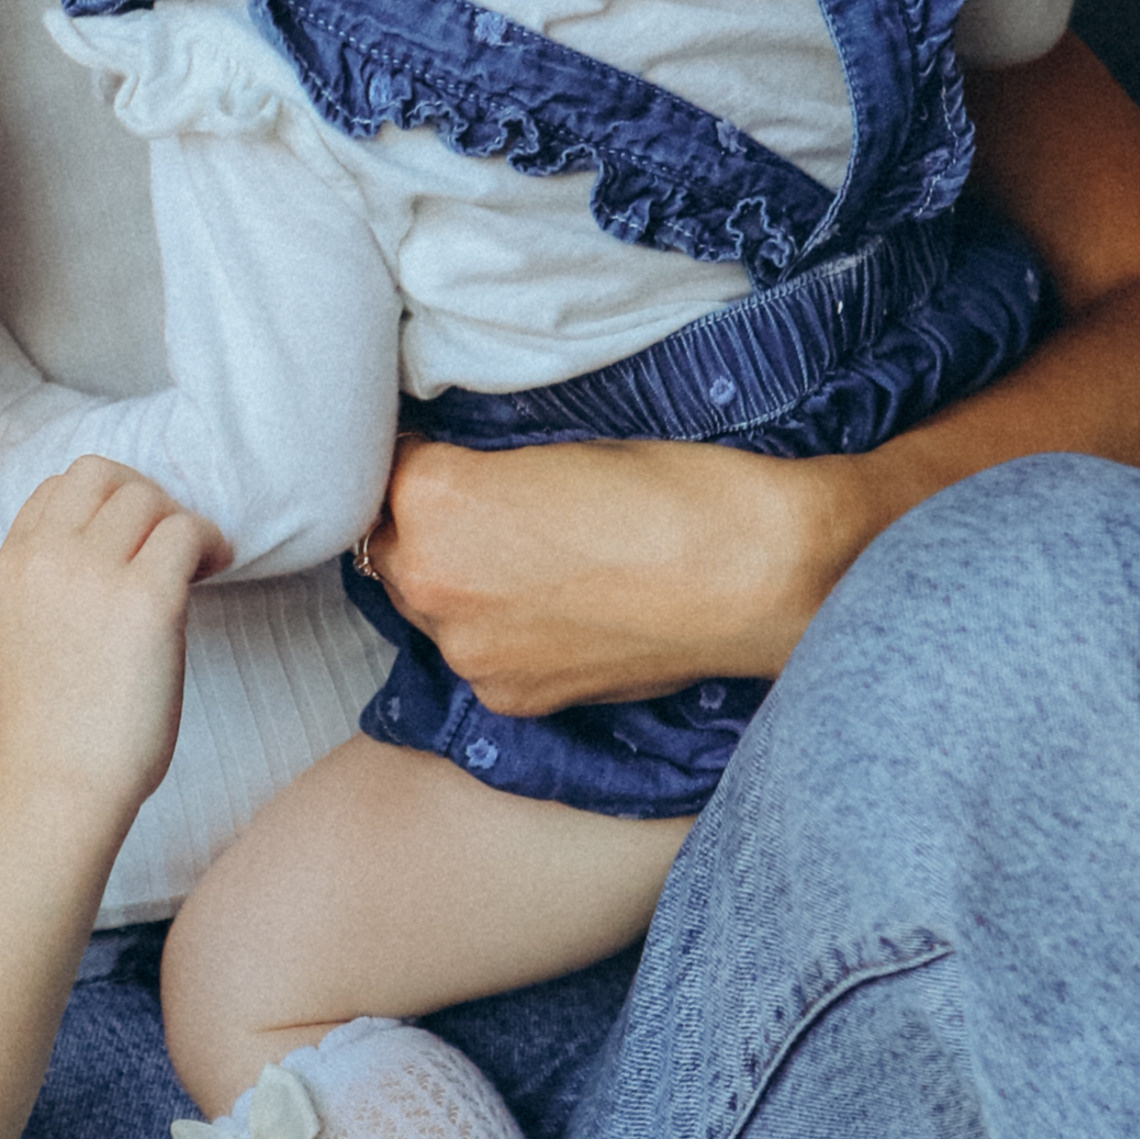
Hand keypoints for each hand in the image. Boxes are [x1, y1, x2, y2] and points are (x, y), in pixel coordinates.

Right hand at [0, 457, 227, 814]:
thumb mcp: (25, 633)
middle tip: (168, 543)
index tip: (132, 538)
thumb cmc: (54, 727)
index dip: (103, 504)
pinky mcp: (146, 600)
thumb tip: (114, 550)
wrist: (60, 785)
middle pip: (103, 476)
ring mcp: (93, 574)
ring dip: (179, 523)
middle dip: (144, 498)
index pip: (57, 488)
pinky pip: (187, 532)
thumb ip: (51, 583)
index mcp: (11, 566)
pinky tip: (214, 570)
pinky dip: (209, 543)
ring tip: (195, 565)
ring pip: (149, 499)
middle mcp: (45, 558)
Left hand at [371, 430, 849, 716]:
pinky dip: (497, 629)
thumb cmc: (673, 486)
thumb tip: (453, 473)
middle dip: (422, 522)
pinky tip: (551, 606)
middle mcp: (429, 580)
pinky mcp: (508, 697)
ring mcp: (467, 649)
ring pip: (428, 603)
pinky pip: (476, 653)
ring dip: (455, 579)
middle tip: (484, 505)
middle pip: (389, 542)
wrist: (756, 575)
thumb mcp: (556, 441)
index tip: (444, 449)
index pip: (383, 463)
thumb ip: (482, 464)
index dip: (416, 453)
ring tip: (525, 558)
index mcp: (433, 497)